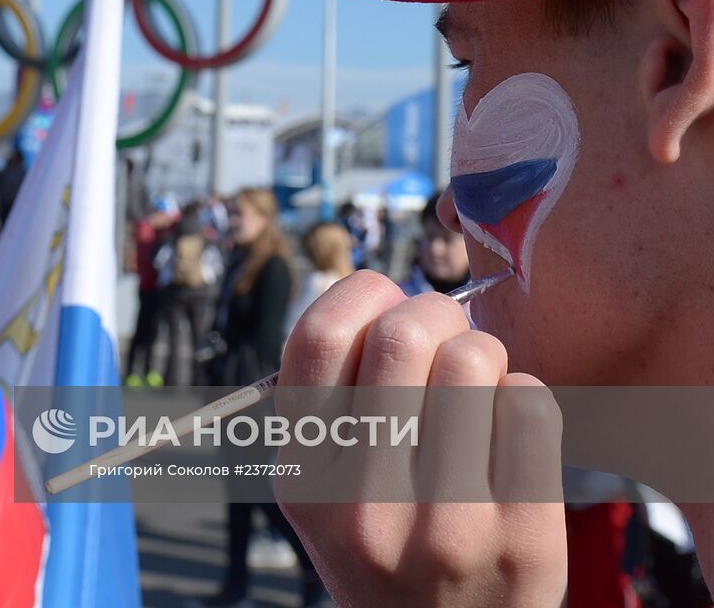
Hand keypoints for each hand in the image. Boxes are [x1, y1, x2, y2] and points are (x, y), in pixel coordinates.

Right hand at [273, 270, 565, 607]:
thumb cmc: (383, 543)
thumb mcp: (321, 488)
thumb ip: (327, 398)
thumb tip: (382, 292)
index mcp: (304, 478)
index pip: (320, 336)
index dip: (360, 292)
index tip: (382, 299)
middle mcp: (365, 504)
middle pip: (405, 334)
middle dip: (433, 311)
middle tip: (444, 332)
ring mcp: (447, 524)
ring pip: (476, 359)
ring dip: (482, 353)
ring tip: (476, 385)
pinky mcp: (523, 537)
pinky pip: (531, 404)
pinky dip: (523, 396)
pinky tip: (506, 427)